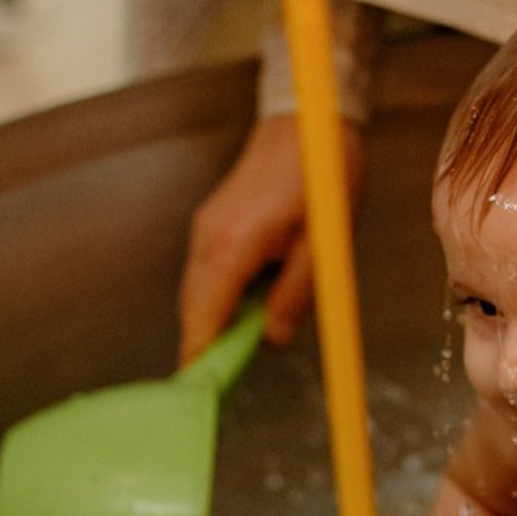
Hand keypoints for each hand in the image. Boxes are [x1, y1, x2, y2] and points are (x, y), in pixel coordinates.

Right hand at [178, 113, 362, 359]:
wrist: (307, 118)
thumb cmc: (321, 172)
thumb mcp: (322, 241)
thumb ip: (295, 292)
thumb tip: (272, 337)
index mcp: (233, 246)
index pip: (203, 321)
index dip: (201, 363)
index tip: (202, 397)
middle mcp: (208, 239)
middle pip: (194, 313)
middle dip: (209, 349)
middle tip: (230, 382)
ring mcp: (206, 229)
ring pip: (198, 294)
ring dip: (217, 322)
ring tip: (248, 342)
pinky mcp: (212, 223)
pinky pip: (208, 273)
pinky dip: (221, 297)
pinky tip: (251, 302)